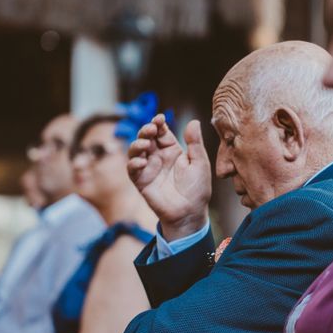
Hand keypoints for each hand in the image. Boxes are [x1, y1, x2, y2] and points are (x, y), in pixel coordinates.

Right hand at [128, 115, 211, 239]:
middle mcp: (158, 157)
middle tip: (151, 130)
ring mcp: (148, 168)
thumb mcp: (200, 164)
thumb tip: (194, 121)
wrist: (189, 213)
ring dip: (137, 144)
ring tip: (145, 144)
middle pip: (146, 137)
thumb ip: (195, 143)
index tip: (159, 119)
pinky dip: (134, 163)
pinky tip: (142, 162)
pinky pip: (132, 169)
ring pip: (135, 150)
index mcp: (172, 150)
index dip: (158, 123)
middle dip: (146, 130)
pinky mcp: (141, 181)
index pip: (161, 132)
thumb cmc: (197, 189)